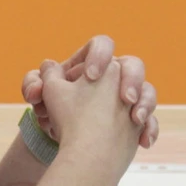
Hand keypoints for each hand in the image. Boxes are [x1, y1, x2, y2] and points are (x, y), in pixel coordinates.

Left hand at [39, 59, 141, 178]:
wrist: (67, 140)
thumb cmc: (55, 111)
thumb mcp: (41, 96)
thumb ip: (34, 81)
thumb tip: (45, 69)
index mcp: (91, 63)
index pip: (102, 44)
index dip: (100, 54)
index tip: (91, 76)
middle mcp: (112, 77)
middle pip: (133, 64)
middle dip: (132, 79)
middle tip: (125, 98)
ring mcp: (127, 98)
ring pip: (148, 91)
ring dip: (146, 103)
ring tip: (135, 120)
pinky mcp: (135, 120)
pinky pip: (151, 120)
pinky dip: (150, 129)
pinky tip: (143, 141)